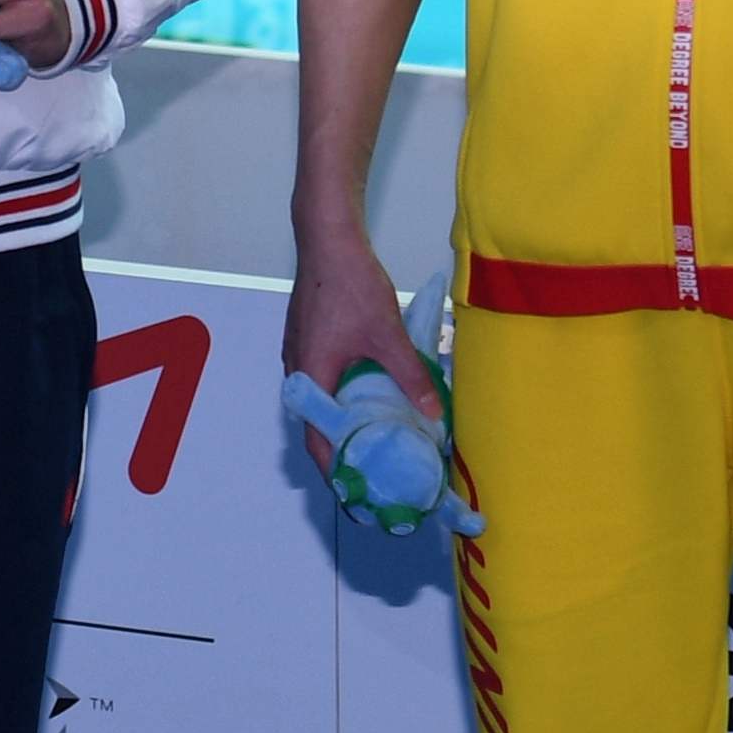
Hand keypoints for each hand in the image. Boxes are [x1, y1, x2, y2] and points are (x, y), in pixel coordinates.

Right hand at [280, 239, 439, 476]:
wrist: (327, 239)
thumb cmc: (352, 286)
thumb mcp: (388, 335)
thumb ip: (411, 376)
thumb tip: (434, 413)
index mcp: (311, 376)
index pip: (318, 438)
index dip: (336, 469)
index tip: (357, 492)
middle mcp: (298, 370)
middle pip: (317, 423)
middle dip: (343, 449)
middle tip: (373, 469)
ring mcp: (299, 353)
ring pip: (320, 400)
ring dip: (342, 421)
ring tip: (374, 438)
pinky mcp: (306, 339)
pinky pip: (321, 380)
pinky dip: (341, 397)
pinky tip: (367, 397)